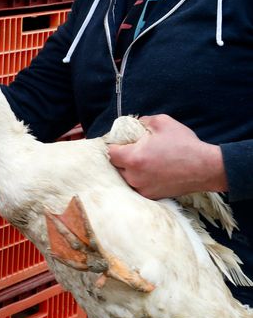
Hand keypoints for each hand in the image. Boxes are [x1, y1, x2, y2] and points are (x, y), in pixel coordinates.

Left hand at [107, 114, 227, 198]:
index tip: (119, 142)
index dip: (112, 145)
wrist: (206, 168)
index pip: (109, 153)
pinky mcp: (151, 196)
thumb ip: (143, 121)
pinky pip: (137, 186)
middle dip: (120, 158)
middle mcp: (134, 176)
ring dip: (129, 170)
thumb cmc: (184, 144)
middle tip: (131, 150)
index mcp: (133, 158)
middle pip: (115, 167)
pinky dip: (140, 179)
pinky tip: (150, 171)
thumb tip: (134, 124)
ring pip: (125, 178)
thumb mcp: (162, 122)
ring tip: (142, 161)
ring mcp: (142, 188)